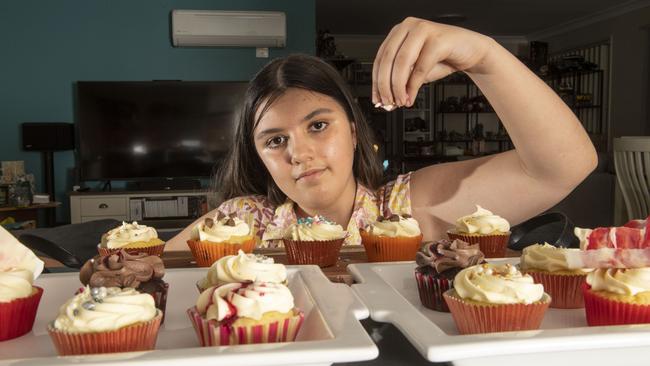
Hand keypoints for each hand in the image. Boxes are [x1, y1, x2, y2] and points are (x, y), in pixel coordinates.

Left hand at [372, 17, 494, 107]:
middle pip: (388, 60)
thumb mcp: (415, 70)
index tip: (377, 99)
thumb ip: (400, 81)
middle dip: (385, 86)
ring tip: (400, 101)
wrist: (472, 51)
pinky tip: (411, 97)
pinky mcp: (438, 39)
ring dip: (399, 87)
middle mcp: (408, 27)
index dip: (376, 82)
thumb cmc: (442, 58)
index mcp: (398, 32)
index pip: (380, 58)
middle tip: (388, 103)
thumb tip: (385, 100)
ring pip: (402, 63)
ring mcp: (423, 30)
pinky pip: (421, 67)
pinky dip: (414, 86)